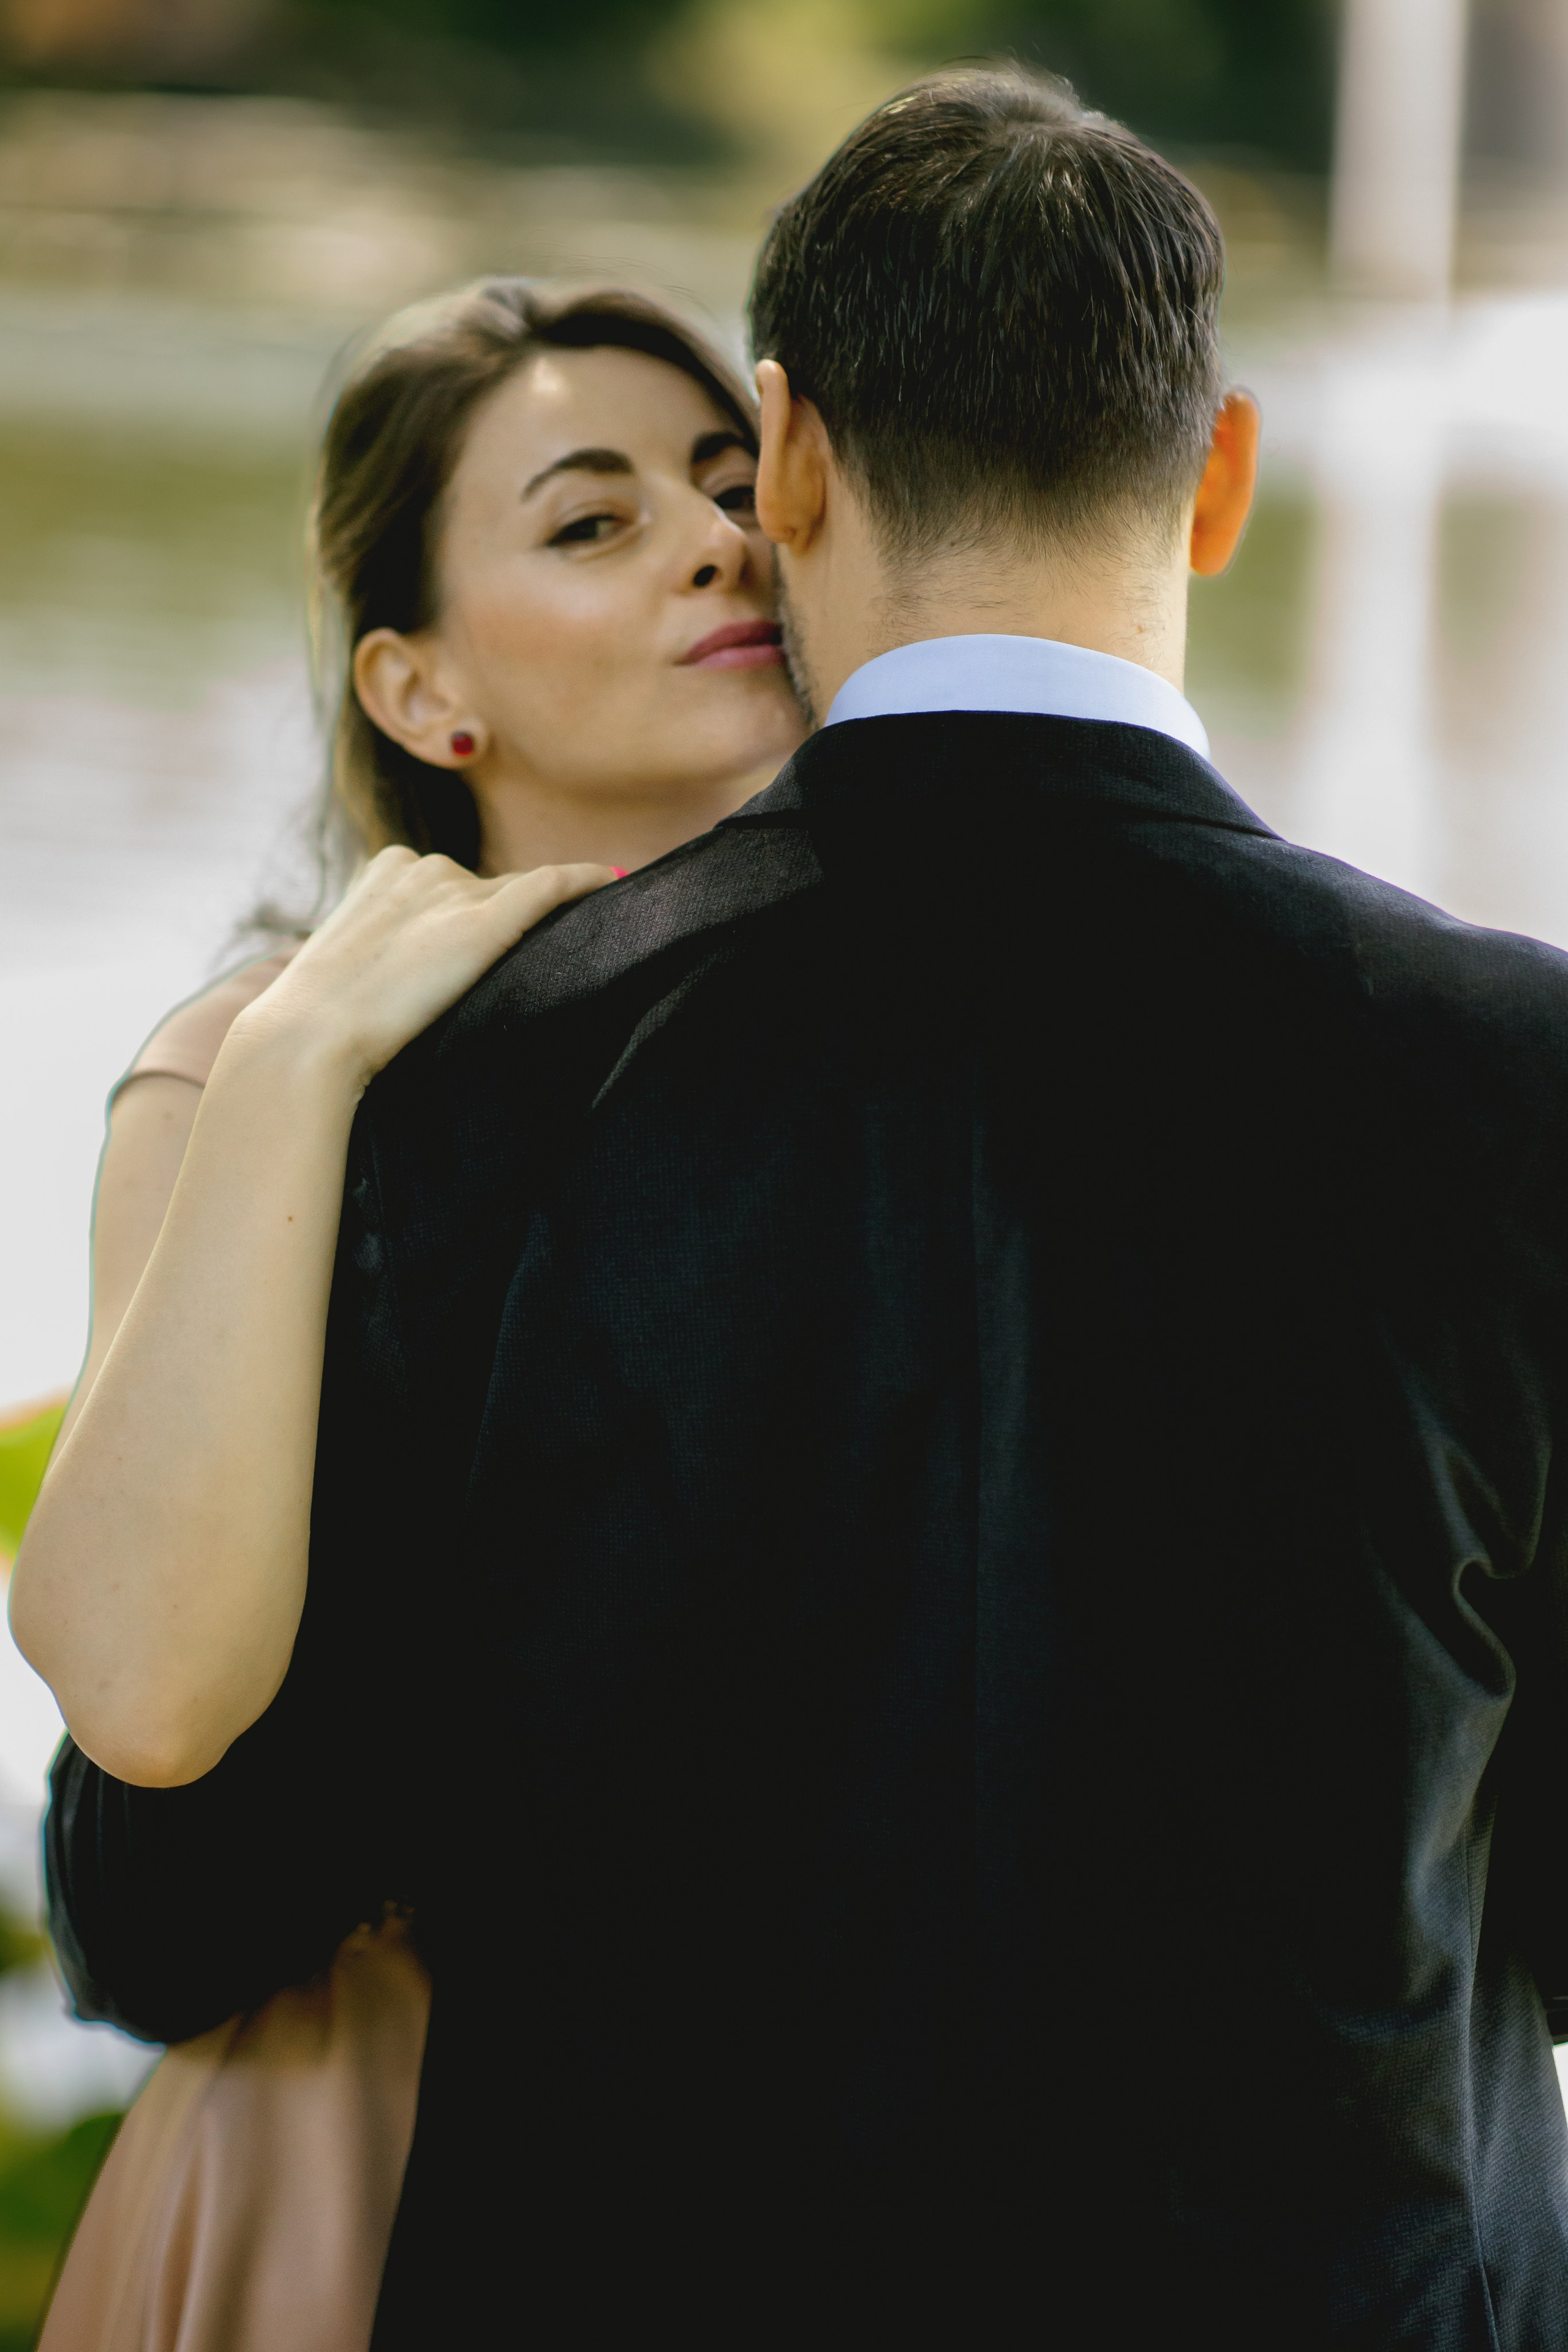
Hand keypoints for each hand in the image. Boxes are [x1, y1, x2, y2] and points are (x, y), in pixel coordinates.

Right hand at [226, 848, 615, 1092]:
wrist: (311, 1037)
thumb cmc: (324, 1024)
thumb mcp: (358, 969)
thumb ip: (401, 950)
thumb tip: (440, 964)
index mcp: (385, 870)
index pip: (455, 886)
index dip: (475, 919)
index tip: (491, 953)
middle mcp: (424, 867)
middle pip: (491, 889)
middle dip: (508, 924)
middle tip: (530, 970)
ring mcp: (453, 892)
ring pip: (522, 895)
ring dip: (544, 922)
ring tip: (574, 944)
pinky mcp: (482, 921)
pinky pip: (552, 886)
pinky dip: (587, 881)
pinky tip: (615, 882)